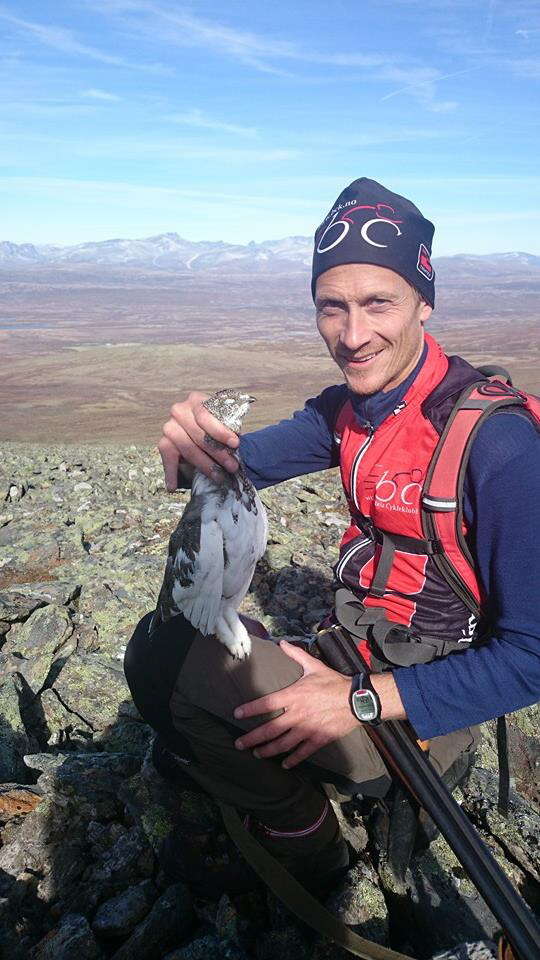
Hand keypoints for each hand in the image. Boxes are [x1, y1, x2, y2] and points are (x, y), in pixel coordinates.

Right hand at [158, 391, 239, 490]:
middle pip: (198, 434)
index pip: (206, 414)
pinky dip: (170, 474)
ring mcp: (169, 426)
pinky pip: (168, 458)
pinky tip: (173, 487)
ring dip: (205, 465)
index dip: (220, 430)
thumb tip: (235, 445)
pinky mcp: (164, 442)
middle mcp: (179, 410)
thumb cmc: (214, 426)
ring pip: (187, 448)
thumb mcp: (223, 422)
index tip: (235, 444)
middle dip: (218, 453)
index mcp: (196, 400)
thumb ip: (228, 429)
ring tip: (218, 477)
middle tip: (232, 466)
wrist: (202, 430)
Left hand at [233, 640, 359, 768]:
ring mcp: (308, 729)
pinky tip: (284, 764)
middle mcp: (297, 714)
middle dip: (252, 738)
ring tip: (257, 754)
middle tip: (239, 744)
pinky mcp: (319, 739)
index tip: (237, 714)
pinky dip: (293, 760)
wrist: (357, 699)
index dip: (250, 709)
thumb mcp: (314, 666)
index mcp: (294, 695)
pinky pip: (302, 752)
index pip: (266, 703)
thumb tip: (282, 643)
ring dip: (268, 751)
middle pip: (270, 729)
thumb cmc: (334, 682)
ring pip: (283, 744)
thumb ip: (296, 655)